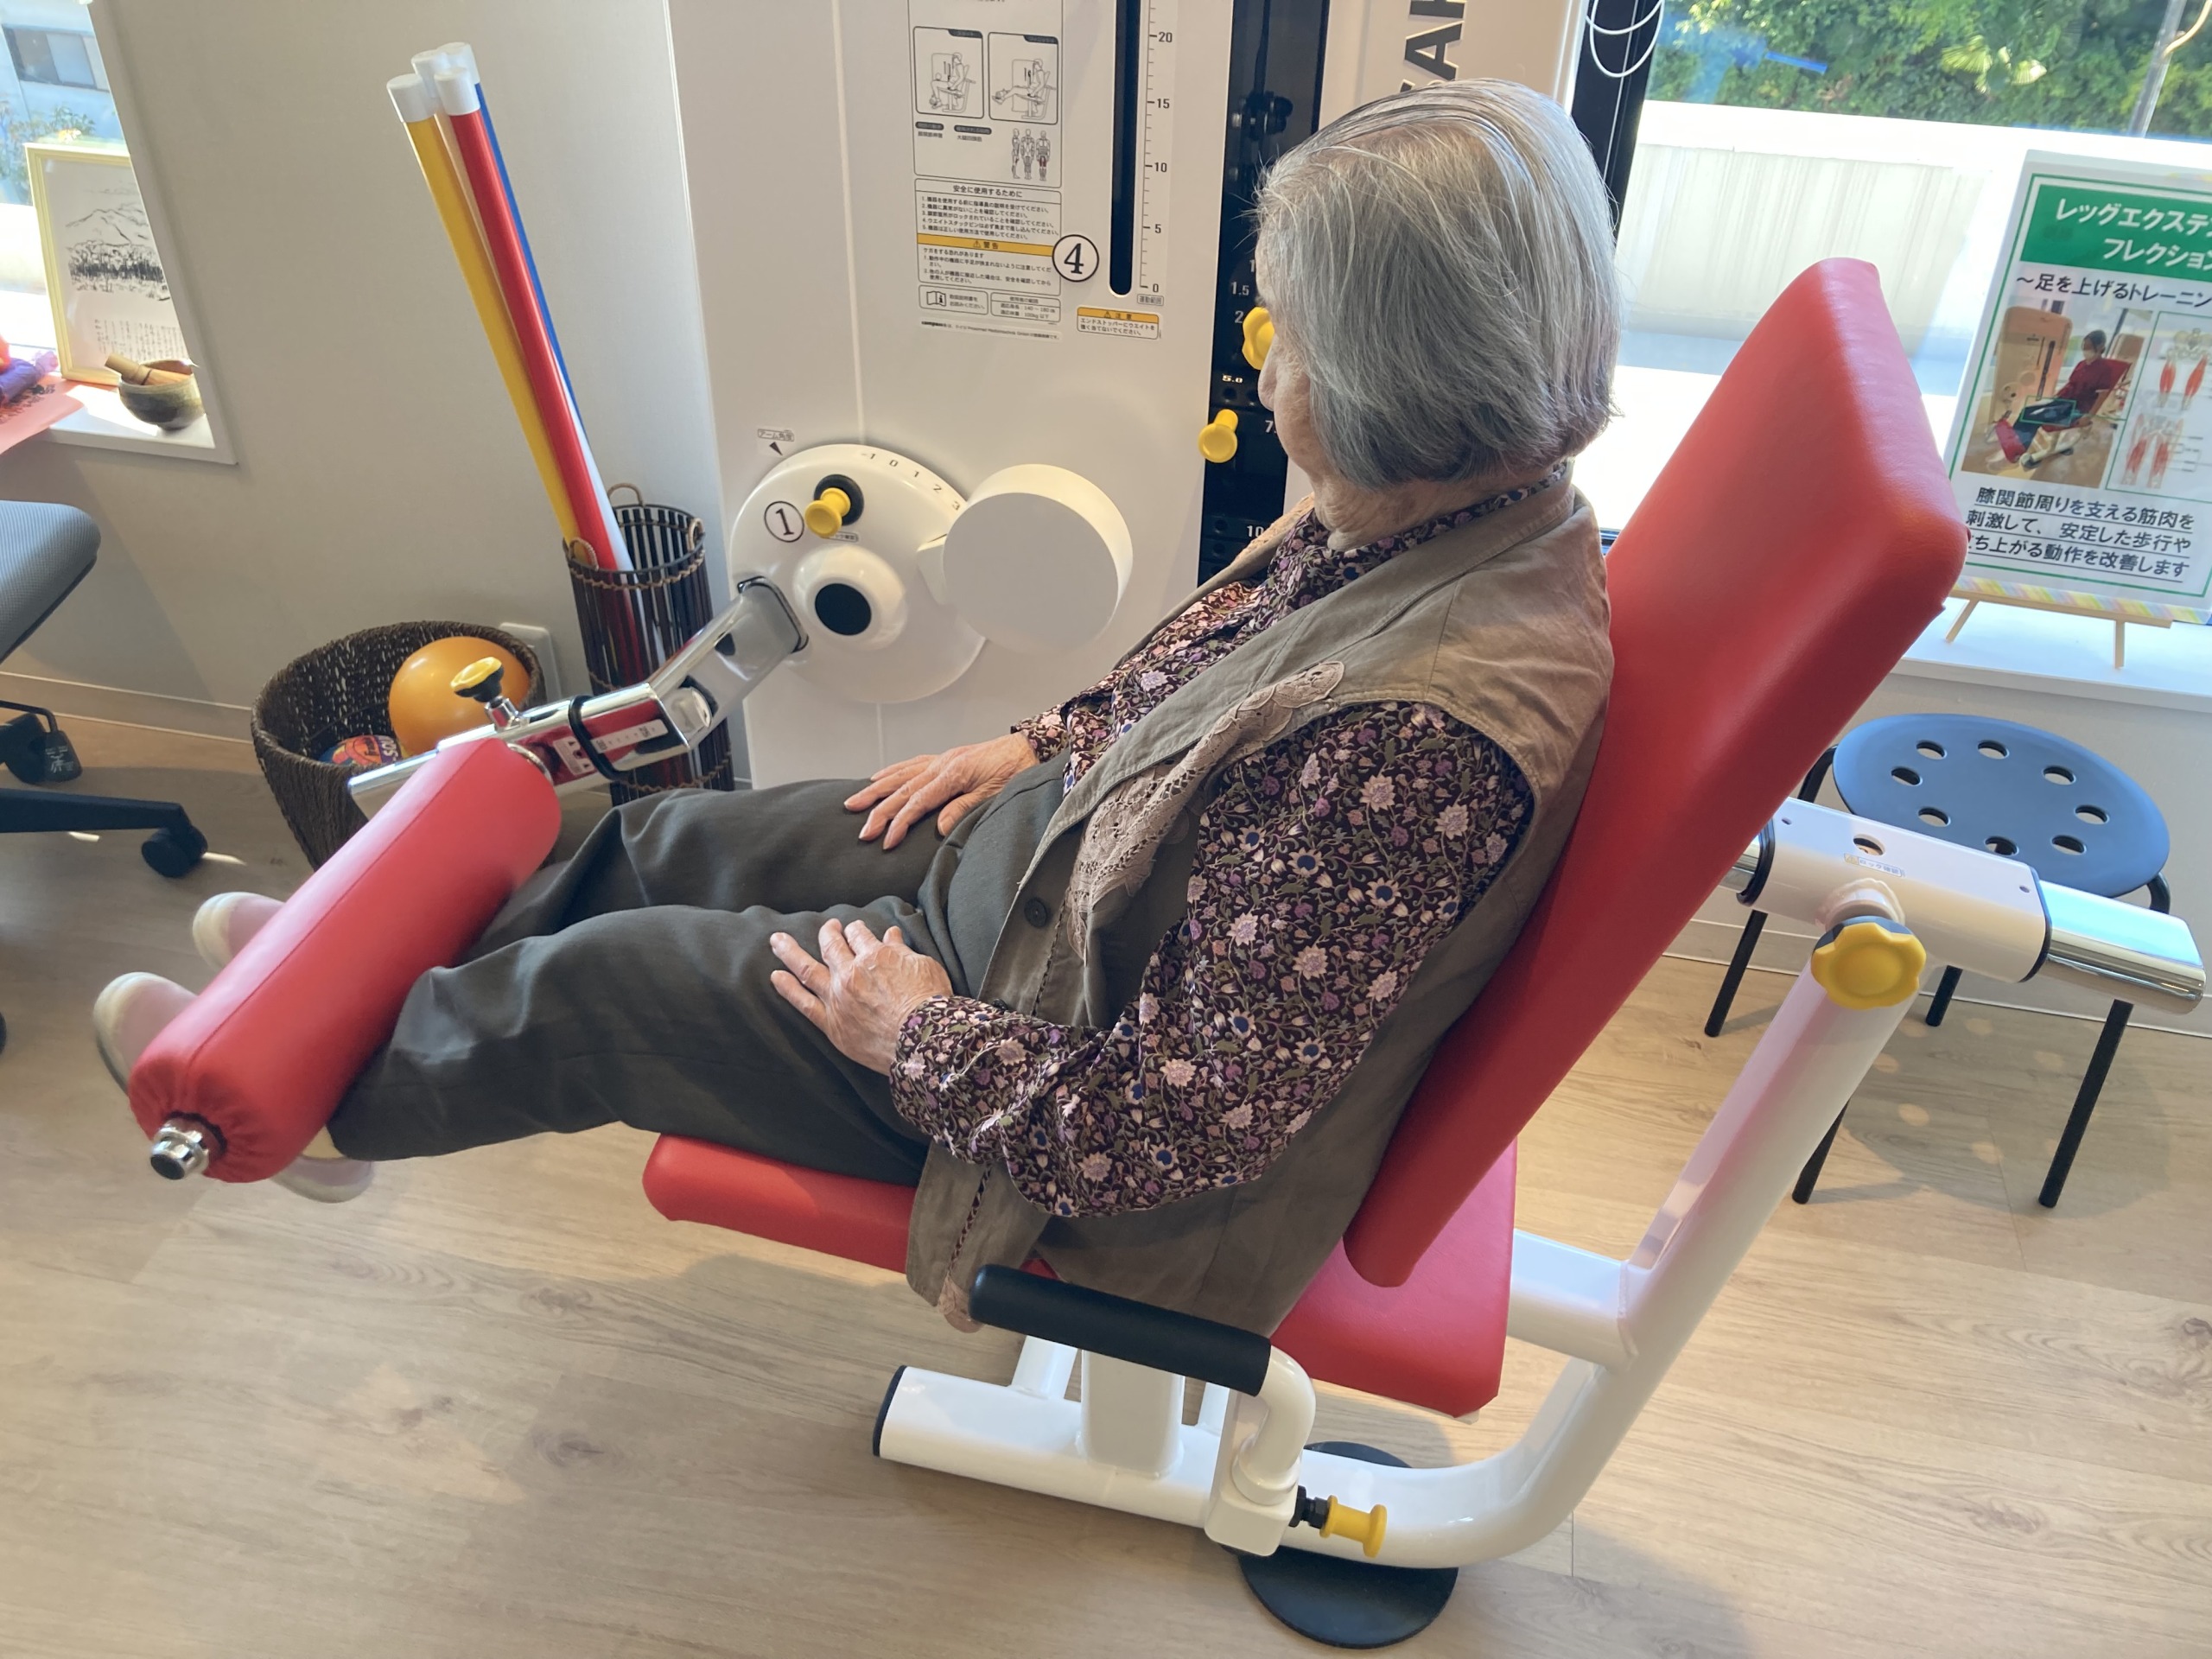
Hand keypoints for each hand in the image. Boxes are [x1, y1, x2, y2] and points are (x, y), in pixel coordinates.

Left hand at [770, 918, 952, 1072]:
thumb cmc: (930, 1003)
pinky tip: (776, 977)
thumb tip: (891, 934)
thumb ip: (902, 950)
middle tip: (827, 927)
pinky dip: (788, 989)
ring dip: (790, 952)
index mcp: (875, 956)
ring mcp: (837, 997)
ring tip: (776, 941)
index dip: (856, 930)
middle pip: (832, 946)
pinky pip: (803, 1003)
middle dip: (827, 933)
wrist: (922, 1040)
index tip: (854, 929)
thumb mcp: (923, 966)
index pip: (860, 935)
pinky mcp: (831, 1022)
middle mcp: (851, 972)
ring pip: (808, 969)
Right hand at [844, 732, 1038, 849]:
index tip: (886, 841)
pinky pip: (911, 764)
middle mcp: (942, 764)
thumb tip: (938, 827)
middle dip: (879, 811)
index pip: (918, 802)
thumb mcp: (994, 795)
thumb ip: (964, 808)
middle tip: (862, 831)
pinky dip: (892, 772)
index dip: (899, 822)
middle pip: (903, 789)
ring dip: (877, 790)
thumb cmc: (1016, 772)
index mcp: (953, 774)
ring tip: (855, 803)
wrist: (1029, 748)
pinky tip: (879, 778)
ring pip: (901, 775)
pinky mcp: (945, 758)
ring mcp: (941, 759)